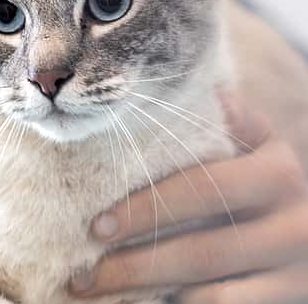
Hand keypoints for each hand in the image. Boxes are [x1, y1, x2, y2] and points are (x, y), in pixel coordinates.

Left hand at [70, 97, 307, 302]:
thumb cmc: (261, 173)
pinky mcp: (294, 298)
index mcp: (275, 169)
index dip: (146, 208)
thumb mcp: (254, 140)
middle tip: (85, 273)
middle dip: (135, 264)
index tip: (97, 224)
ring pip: (209, 291)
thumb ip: (228, 119)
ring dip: (148, 292)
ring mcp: (297, 267)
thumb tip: (200, 90)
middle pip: (201, 249)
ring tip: (99, 290)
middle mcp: (295, 220)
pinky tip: (147, 302)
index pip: (200, 188)